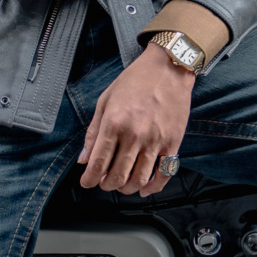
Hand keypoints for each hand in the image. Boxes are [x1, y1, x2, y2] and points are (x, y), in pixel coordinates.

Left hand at [78, 41, 192, 195]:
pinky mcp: (173, 142)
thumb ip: (93, 131)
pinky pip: (164, 173)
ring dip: (126, 189)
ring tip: (121, 184)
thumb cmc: (135, 81)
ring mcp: (156, 140)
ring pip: (139, 179)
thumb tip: (83, 159)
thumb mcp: (105, 100)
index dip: (89, 179)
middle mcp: (134, 135)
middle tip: (103, 183)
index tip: (87, 183)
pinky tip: (144, 189)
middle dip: (106, 185)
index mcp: (114, 123)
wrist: (168, 67)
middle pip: (117, 176)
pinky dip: (153, 187)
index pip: (98, 163)